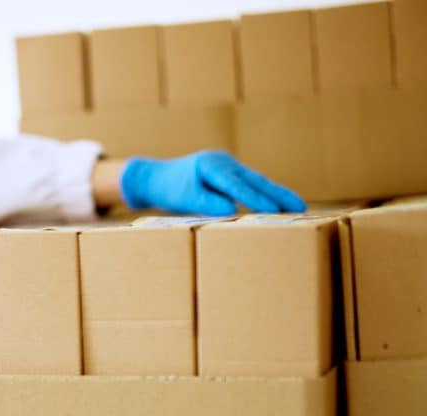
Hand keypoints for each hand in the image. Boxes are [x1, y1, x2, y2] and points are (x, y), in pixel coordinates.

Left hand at [120, 151, 305, 215]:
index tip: (273, 210)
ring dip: (276, 194)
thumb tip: (232, 211)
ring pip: (256, 181)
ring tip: (298, 207)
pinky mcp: (229, 175)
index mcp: (211, 165)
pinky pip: (250, 185)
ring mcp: (228, 166)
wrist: (156, 177)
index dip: (255, 198)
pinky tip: (280, 205)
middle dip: (278, 194)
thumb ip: (207, 203)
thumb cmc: (169, 189)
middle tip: (300, 206)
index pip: (236, 184)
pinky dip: (265, 194)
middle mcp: (223, 162)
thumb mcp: (184, 198)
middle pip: (254, 179)